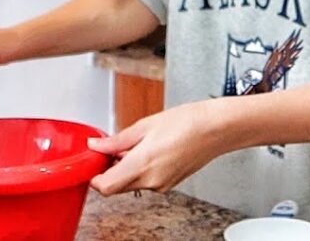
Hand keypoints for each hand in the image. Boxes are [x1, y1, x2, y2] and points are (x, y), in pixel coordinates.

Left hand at [87, 99, 234, 195]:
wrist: (217, 128)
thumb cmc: (188, 122)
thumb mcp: (145, 125)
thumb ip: (117, 140)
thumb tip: (96, 146)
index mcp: (142, 164)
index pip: (105, 186)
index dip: (94, 176)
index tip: (93, 162)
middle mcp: (151, 181)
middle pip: (116, 187)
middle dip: (109, 171)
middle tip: (110, 149)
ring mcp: (162, 185)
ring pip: (131, 185)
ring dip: (125, 169)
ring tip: (135, 145)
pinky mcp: (170, 184)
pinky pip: (146, 182)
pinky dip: (141, 170)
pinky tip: (149, 150)